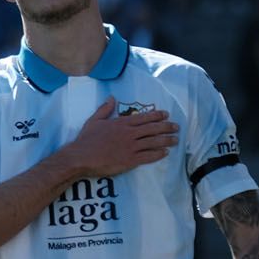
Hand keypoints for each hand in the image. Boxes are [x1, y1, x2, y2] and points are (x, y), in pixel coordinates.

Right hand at [63, 97, 179, 178]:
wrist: (81, 157)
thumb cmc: (86, 139)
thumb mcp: (94, 120)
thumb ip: (105, 109)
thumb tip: (112, 98)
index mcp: (122, 123)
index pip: (144, 117)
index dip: (157, 116)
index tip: (166, 115)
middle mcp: (129, 134)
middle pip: (152, 129)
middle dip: (166, 127)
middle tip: (176, 127)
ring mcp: (131, 147)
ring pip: (153, 142)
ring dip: (166, 140)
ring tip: (175, 140)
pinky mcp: (130, 160)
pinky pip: (148, 156)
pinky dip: (158, 154)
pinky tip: (165, 153)